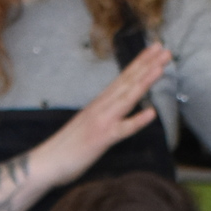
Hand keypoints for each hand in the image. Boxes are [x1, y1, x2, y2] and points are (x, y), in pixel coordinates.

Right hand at [34, 44, 171, 188]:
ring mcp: (102, 121)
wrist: (46, 161)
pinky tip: (152, 113)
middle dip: (147, 64)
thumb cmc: (67, 146)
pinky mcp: (101, 139)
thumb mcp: (88, 124)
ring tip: (161, 68)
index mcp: (99, 103)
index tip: (154, 49)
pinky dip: (137, 121)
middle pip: (127, 82)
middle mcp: (101, 107)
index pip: (123, 78)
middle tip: (164, 48)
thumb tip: (114, 110)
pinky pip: (122, 130)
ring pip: (127, 98)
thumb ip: (102, 115)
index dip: (139, 63)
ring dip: (144, 82)